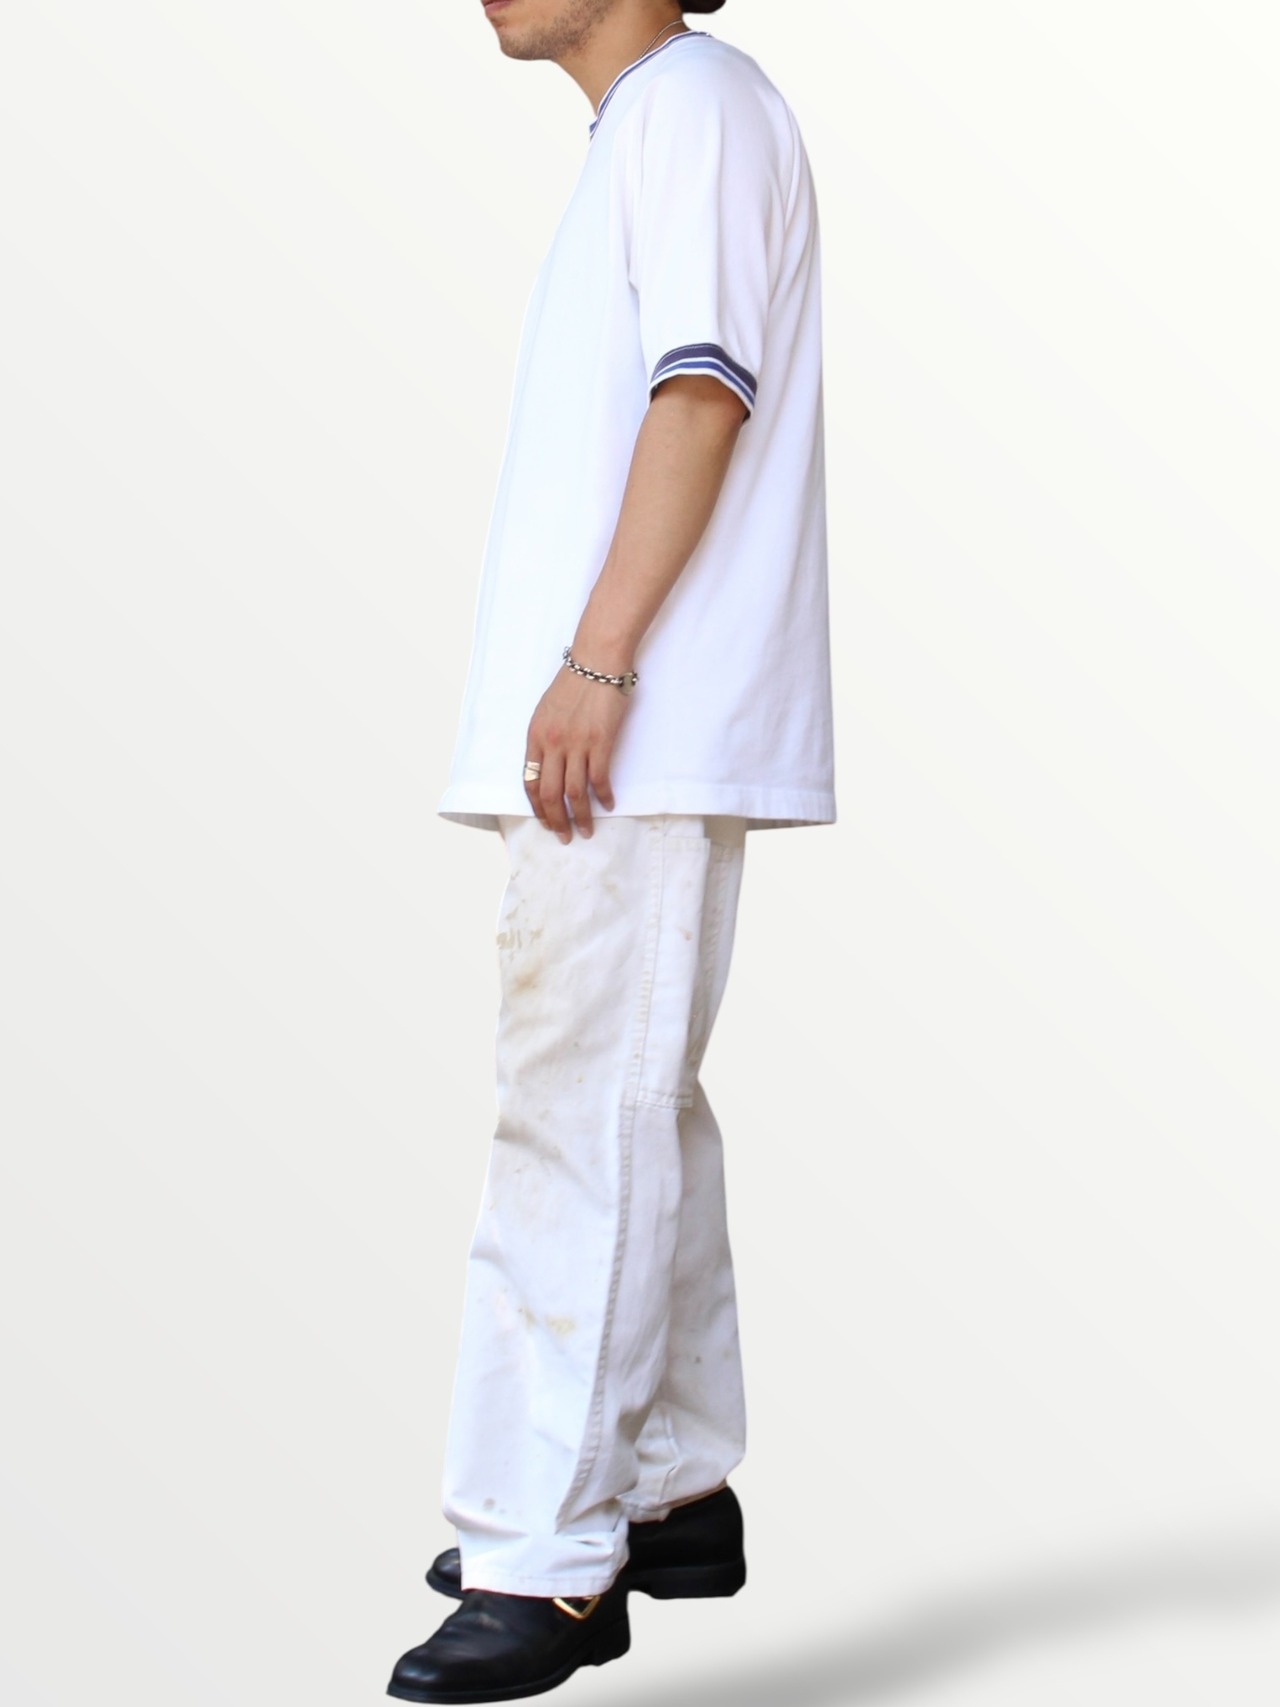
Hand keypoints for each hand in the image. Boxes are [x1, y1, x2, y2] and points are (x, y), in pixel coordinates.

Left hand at [524, 664, 629, 840]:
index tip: (545, 821)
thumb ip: (544, 738)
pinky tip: (607, 804)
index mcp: (536, 737)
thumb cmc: (573, 683)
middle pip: (550, 794)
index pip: (529, 782)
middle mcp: (553, 744)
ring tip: (587, 830)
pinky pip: (599, 779)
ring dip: (580, 816)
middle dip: (556, 821)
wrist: (596, 661)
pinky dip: (603, 796)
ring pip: (574, 792)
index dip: (537, 807)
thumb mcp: (546, 711)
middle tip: (564, 837)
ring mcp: (577, 744)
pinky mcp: (600, 742)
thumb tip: (548, 765)